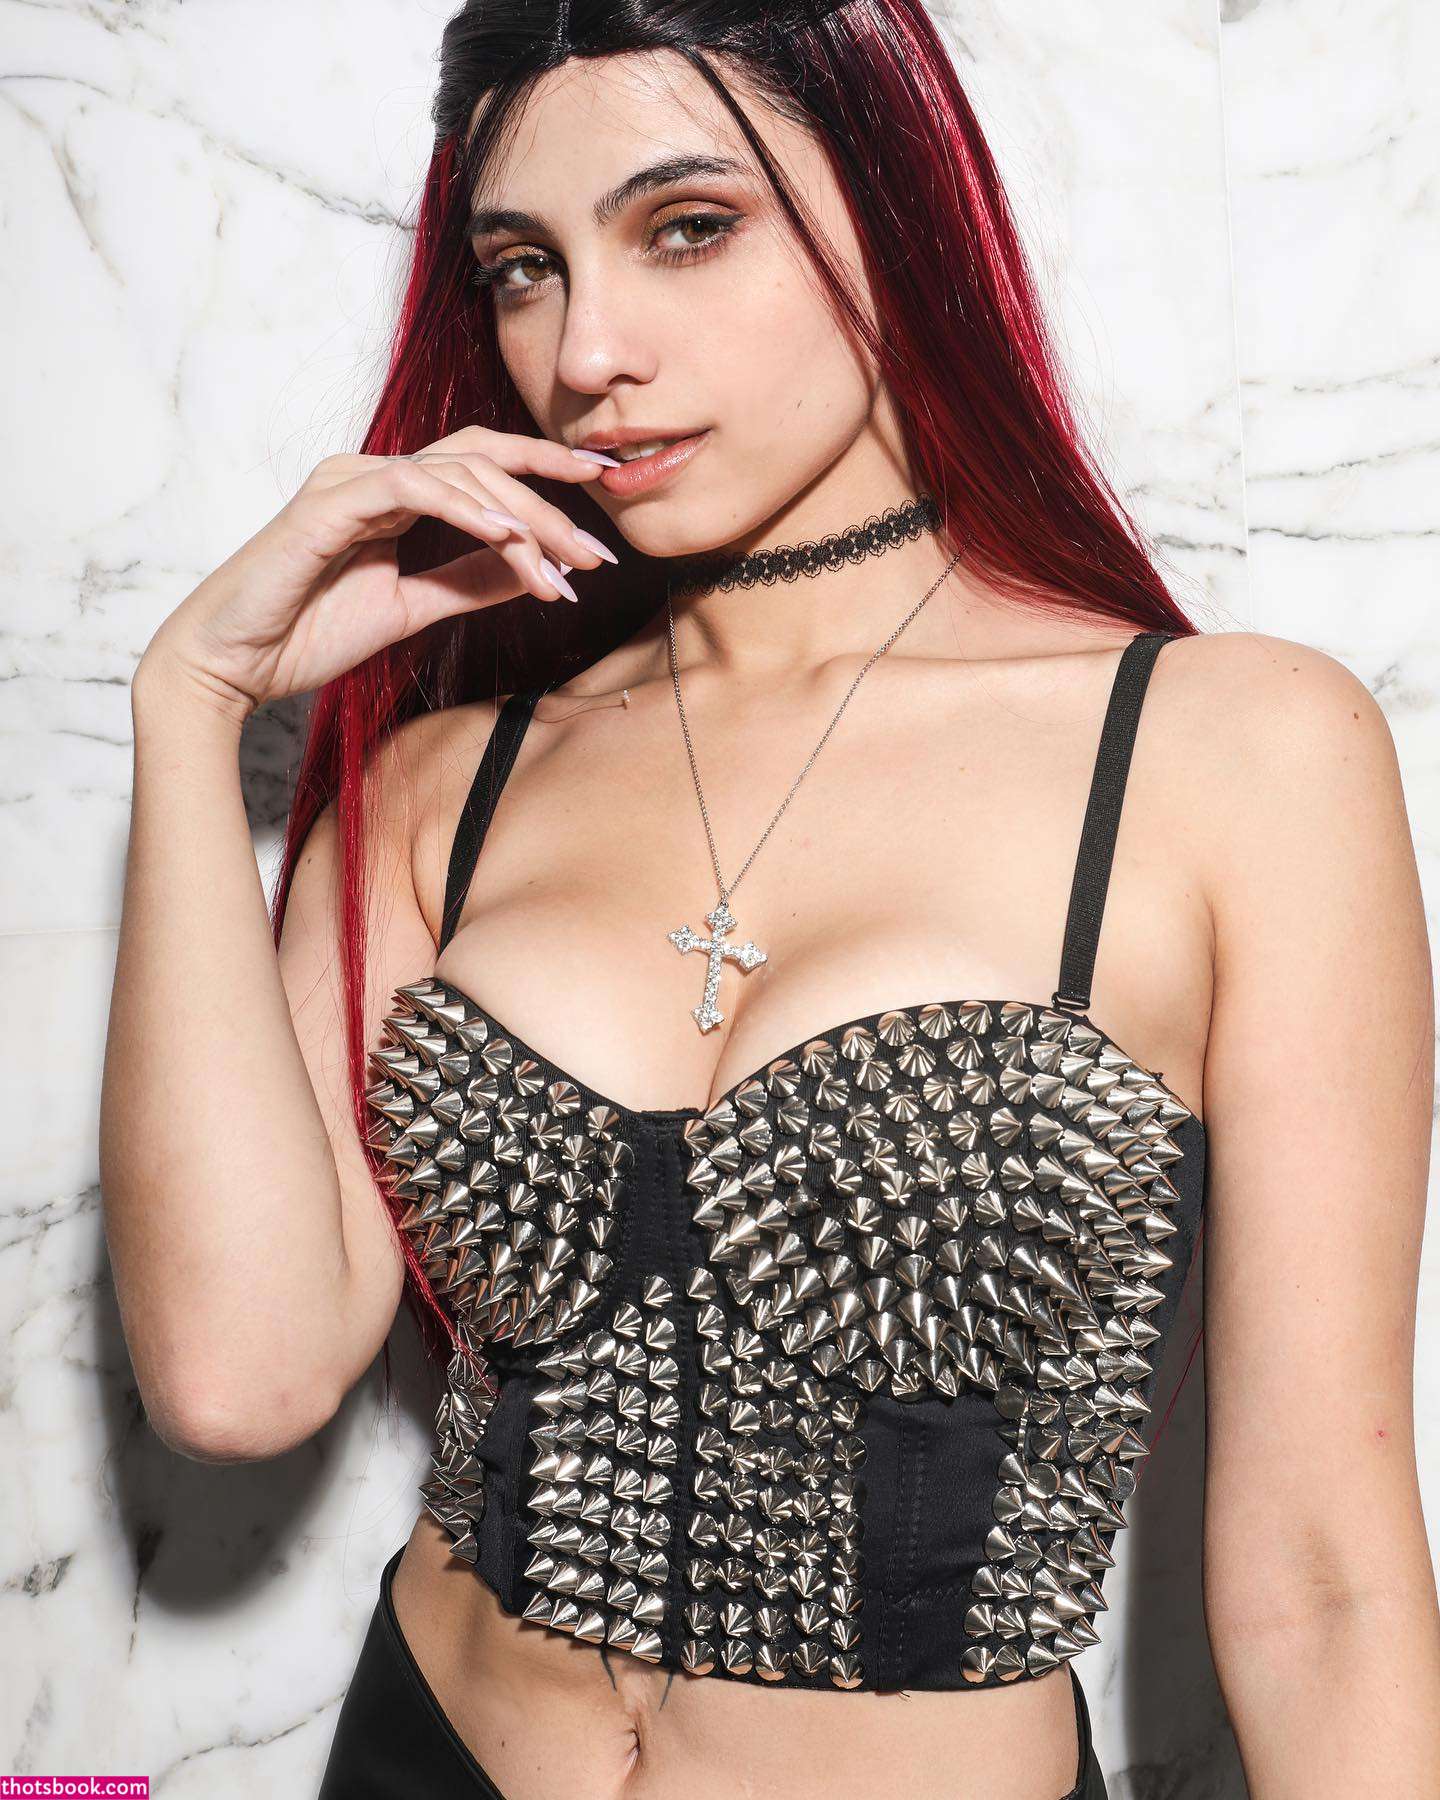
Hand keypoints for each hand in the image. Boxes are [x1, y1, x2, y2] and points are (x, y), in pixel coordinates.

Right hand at [136, 424, 619, 720]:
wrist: (234, 665)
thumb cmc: (307, 634)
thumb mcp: (411, 609)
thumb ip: (468, 583)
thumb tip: (534, 570)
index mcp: (394, 496)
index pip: (484, 467)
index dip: (546, 475)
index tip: (604, 501)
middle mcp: (375, 476)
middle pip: (483, 459)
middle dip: (551, 496)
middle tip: (599, 549)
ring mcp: (350, 483)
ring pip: (459, 472)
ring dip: (520, 518)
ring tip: (562, 565)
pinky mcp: (330, 504)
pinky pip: (412, 489)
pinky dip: (466, 510)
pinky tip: (506, 538)